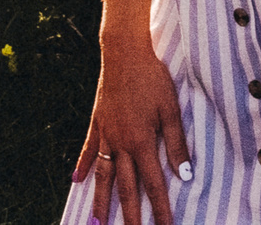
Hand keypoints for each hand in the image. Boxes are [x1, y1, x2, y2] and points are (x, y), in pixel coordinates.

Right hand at [72, 38, 189, 224]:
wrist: (124, 53)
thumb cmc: (152, 78)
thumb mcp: (171, 109)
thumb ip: (176, 143)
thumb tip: (184, 175)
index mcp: (142, 142)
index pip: (154, 184)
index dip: (160, 208)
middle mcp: (121, 144)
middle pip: (126, 188)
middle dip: (130, 215)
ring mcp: (106, 135)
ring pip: (103, 176)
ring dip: (101, 201)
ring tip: (97, 223)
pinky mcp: (97, 123)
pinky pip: (89, 149)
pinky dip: (83, 166)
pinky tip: (76, 181)